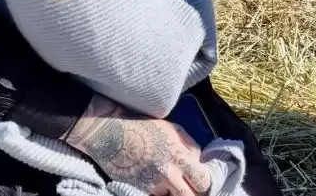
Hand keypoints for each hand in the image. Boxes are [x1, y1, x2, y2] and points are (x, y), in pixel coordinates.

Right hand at [64, 94, 211, 195]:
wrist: (111, 133)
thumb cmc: (144, 126)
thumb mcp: (174, 130)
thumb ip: (189, 147)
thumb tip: (198, 161)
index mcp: (179, 156)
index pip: (203, 180)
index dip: (204, 182)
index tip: (202, 179)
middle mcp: (168, 174)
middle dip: (191, 192)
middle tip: (189, 186)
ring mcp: (152, 185)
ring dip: (171, 190)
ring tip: (166, 177)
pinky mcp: (138, 190)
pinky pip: (154, 194)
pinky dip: (156, 190)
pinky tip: (152, 177)